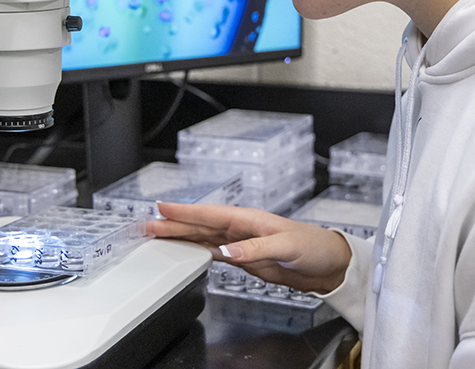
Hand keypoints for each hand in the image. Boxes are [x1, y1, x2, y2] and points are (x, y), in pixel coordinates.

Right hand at [148, 202, 351, 294]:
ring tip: (156, 235)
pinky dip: (195, 250)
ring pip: (202, 237)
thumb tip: (228, 252)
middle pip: (200, 225)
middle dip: (173, 224)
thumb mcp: (287, 246)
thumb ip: (256, 248)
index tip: (161, 208)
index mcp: (249, 219)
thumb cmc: (314, 247)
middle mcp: (241, 229)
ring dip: (180, 236)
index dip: (185, 211)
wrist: (328, 265)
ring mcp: (240, 243)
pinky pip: (212, 252)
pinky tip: (183, 250)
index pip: (210, 214)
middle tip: (146, 224)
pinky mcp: (244, 258)